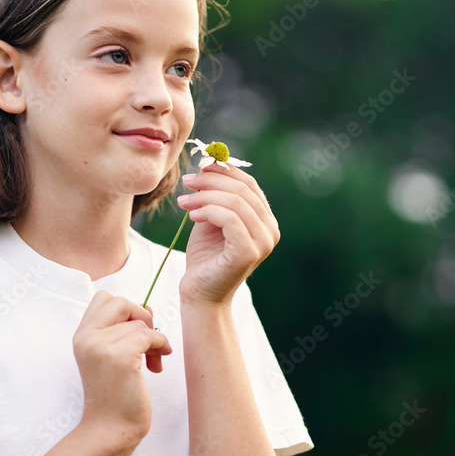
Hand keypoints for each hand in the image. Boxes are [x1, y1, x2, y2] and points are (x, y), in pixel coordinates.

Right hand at [71, 292, 171, 442]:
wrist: (110, 429)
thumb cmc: (115, 395)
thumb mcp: (111, 355)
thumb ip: (123, 329)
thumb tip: (148, 307)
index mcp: (81, 336)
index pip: (104, 297)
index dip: (125, 309)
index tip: (134, 329)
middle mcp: (86, 337)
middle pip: (121, 301)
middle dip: (141, 317)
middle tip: (147, 340)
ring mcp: (101, 346)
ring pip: (140, 322)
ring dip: (154, 339)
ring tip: (152, 361)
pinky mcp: (120, 357)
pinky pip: (150, 336)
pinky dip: (160, 346)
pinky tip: (156, 365)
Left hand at [176, 163, 279, 306]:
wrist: (200, 294)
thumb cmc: (205, 257)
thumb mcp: (211, 218)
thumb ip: (217, 195)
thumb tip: (212, 161)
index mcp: (265, 220)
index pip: (249, 184)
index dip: (224, 171)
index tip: (199, 168)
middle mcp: (270, 230)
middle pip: (243, 190)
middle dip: (212, 181)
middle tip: (187, 181)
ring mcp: (263, 242)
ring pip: (235, 202)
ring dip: (205, 196)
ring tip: (183, 201)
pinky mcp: (248, 252)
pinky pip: (230, 218)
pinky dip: (208, 211)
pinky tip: (192, 215)